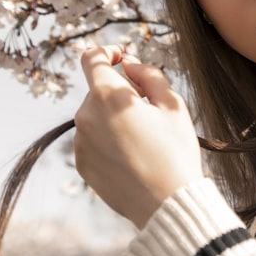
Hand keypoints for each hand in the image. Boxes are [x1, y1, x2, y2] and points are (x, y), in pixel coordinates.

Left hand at [74, 46, 203, 228]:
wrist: (167, 204)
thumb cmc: (175, 151)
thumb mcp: (172, 104)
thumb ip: (148, 74)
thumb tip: (128, 63)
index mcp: (107, 96)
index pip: (91, 58)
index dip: (108, 51)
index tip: (123, 58)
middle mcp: (85, 116)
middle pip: (98, 89)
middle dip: (120, 91)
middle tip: (150, 109)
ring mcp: (81, 142)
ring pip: (96, 116)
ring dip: (114, 117)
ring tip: (144, 139)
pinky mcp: (82, 164)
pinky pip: (93, 140)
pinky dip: (109, 140)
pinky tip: (134, 156)